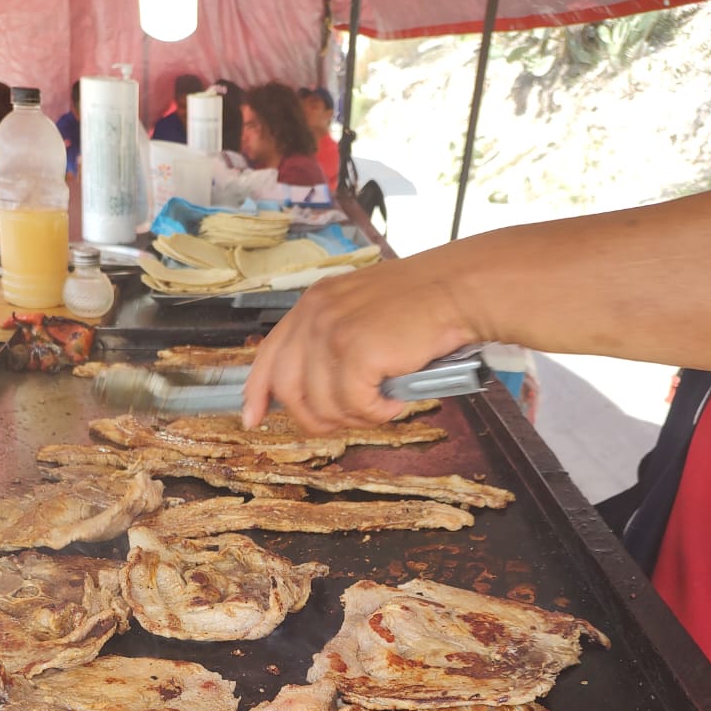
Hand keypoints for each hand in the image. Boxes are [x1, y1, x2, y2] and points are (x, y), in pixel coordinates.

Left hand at [242, 251, 477, 434]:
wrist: (458, 289)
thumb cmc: (422, 306)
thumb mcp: (361, 313)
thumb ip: (332, 342)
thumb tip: (318, 393)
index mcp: (313, 304)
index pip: (269, 355)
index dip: (257, 392)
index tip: (252, 418)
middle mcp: (315, 315)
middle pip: (289, 390)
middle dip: (316, 418)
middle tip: (348, 421)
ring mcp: (333, 332)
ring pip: (323, 405)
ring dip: (355, 416)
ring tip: (383, 403)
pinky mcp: (356, 351)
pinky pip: (355, 406)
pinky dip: (378, 412)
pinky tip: (396, 399)